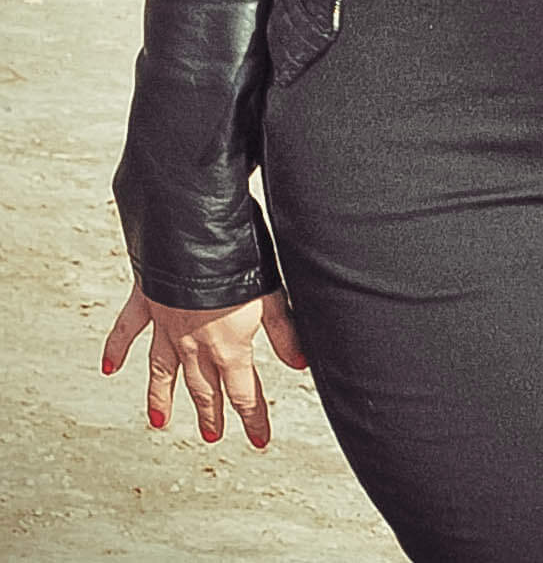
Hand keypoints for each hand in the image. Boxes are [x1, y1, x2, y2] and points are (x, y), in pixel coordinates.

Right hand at [101, 279, 307, 448]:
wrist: (196, 236)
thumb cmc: (240, 260)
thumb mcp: (272, 297)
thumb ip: (284, 332)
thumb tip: (300, 364)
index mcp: (228, 346)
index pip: (243, 393)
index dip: (253, 418)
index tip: (259, 440)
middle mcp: (194, 344)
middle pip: (204, 387)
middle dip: (210, 412)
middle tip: (213, 435)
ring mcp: (166, 325)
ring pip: (162, 370)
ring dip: (161, 397)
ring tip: (160, 421)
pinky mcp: (147, 303)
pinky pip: (128, 331)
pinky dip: (116, 350)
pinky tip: (109, 368)